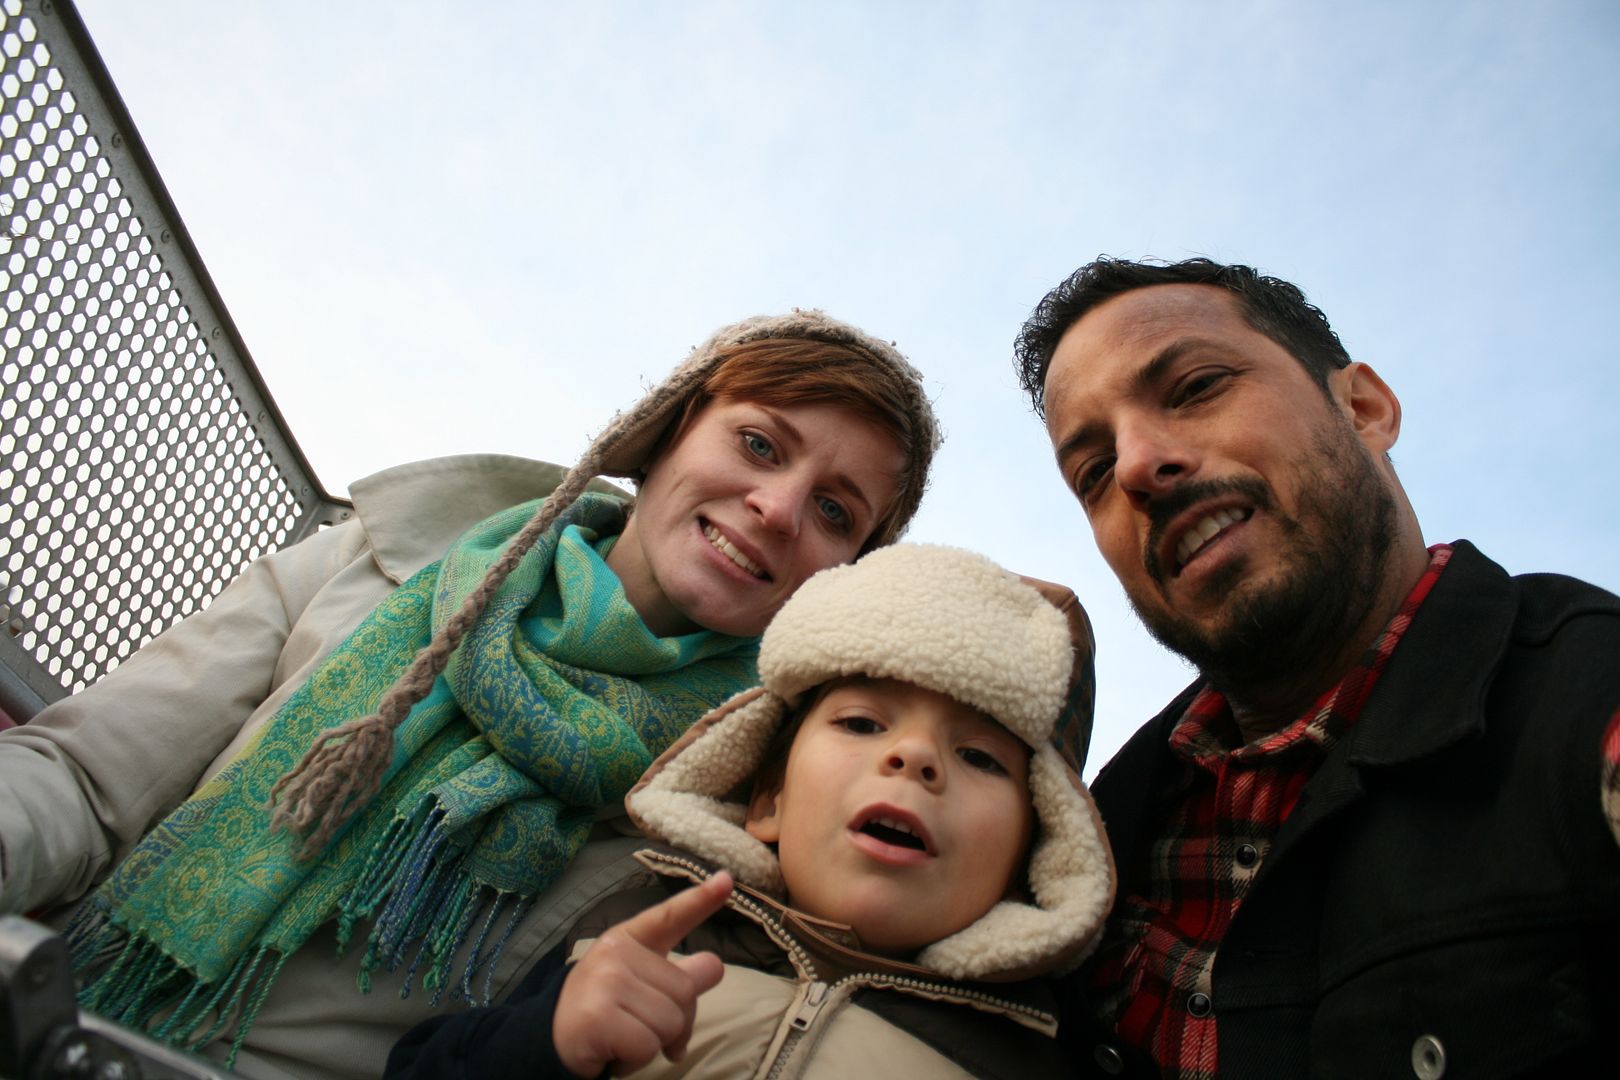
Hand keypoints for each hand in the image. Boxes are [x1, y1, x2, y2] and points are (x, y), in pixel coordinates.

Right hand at [554, 870, 731, 1077]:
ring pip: (671, 1023)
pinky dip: (637, 1061)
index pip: (668, 917)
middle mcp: (616, 952)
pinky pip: (649, 1046)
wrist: (551, 1041)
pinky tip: (614, 1053)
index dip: (700, 900)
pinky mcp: (599, 1017)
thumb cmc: (603, 1010)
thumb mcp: (640, 986)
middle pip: (685, 992)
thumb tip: (714, 966)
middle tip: (642, 1029)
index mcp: (628, 939)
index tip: (726, 880)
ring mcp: (606, 982)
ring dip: (655, 1044)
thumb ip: (677, 977)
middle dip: (674, 1024)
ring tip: (625, 1038)